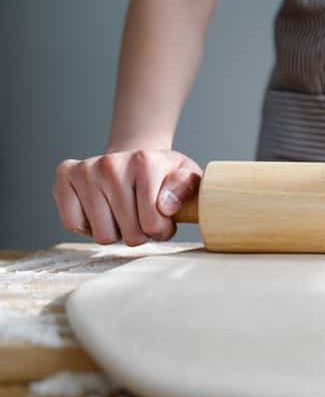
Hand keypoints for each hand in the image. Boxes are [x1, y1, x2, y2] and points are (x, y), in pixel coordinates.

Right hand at [53, 150, 201, 245]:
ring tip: (123, 212)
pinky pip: (74, 225)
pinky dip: (89, 226)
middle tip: (142, 215)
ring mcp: (85, 170)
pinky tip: (102, 210)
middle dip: (140, 233)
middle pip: (129, 235)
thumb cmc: (164, 176)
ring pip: (102, 235)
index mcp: (145, 162)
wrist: (137, 161)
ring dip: (116, 231)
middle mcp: (111, 163)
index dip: (161, 230)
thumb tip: (165, 207)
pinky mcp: (64, 178)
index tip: (164, 219)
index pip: (153, 224)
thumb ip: (185, 190)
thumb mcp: (188, 178)